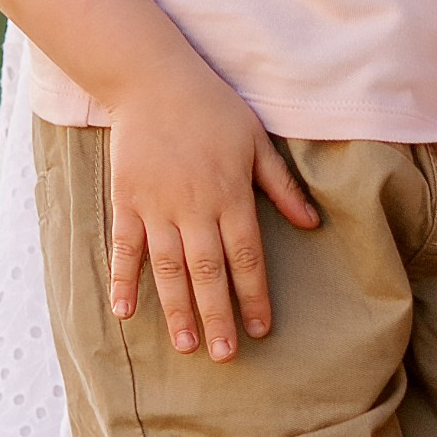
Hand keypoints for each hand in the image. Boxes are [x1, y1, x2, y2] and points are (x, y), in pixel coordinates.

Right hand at [100, 55, 319, 356]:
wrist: (154, 80)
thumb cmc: (213, 109)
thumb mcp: (256, 142)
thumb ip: (281, 186)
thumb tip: (312, 223)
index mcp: (230, 194)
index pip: (247, 256)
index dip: (255, 295)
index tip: (262, 329)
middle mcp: (194, 206)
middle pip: (209, 271)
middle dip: (218, 315)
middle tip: (226, 356)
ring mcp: (157, 205)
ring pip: (169, 267)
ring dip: (176, 308)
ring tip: (186, 346)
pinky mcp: (126, 200)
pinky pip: (124, 247)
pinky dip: (123, 279)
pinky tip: (124, 312)